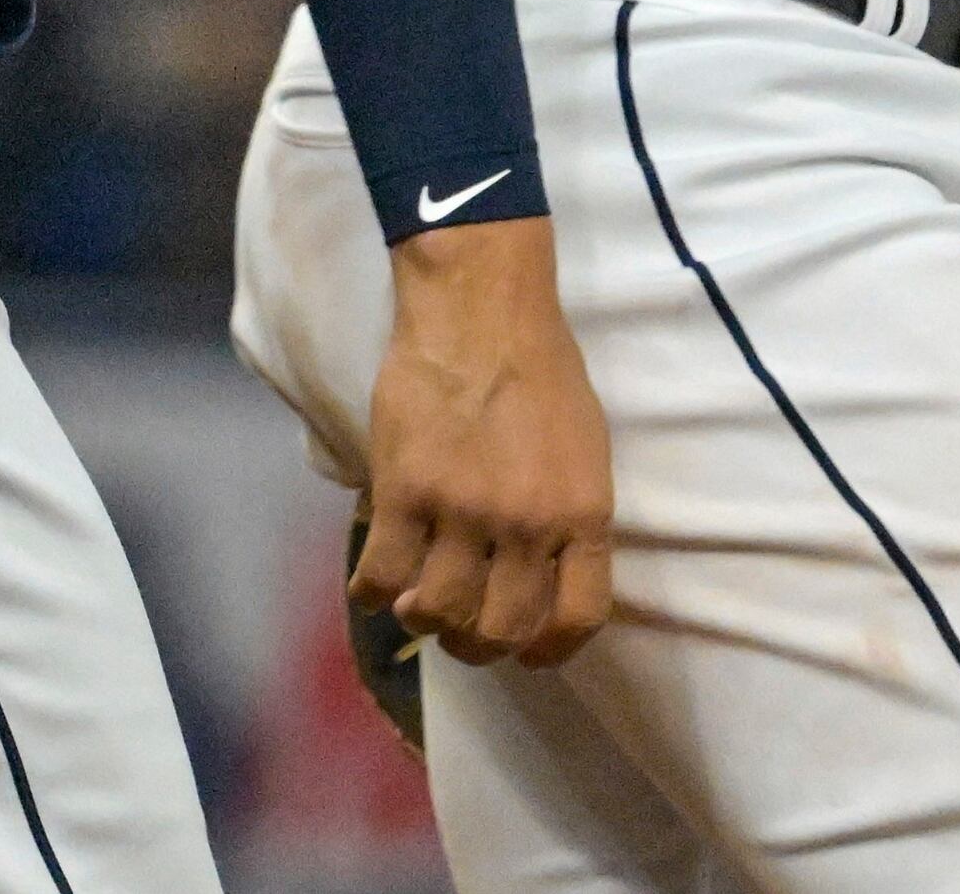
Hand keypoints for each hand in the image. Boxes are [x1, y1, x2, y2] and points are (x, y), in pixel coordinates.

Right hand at [354, 216, 611, 667]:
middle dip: (478, 642)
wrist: (479, 303)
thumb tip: (543, 576)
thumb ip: (569, 516)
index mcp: (583, 511)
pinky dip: (373, 591)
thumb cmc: (541, 367)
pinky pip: (382, 576)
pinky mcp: (404, 491)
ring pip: (438, 613)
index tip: (527, 655)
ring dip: (424, 619)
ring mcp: (463, 511)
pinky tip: (374, 580)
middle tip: (460, 626)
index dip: (550, 652)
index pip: (578, 617)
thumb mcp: (585, 446)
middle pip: (501, 629)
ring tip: (417, 600)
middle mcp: (528, 523)